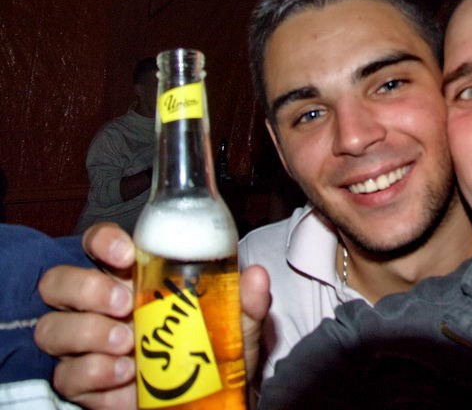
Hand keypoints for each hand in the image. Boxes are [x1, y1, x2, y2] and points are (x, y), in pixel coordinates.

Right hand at [35, 223, 269, 409]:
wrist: (210, 398)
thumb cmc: (215, 347)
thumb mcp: (238, 322)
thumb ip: (247, 300)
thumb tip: (255, 275)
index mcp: (133, 276)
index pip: (98, 244)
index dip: (102, 242)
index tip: (125, 253)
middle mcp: (101, 305)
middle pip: (58, 282)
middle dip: (85, 288)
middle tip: (124, 304)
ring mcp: (87, 344)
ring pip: (52, 329)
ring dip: (87, 334)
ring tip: (128, 346)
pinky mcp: (84, 383)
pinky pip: (67, 376)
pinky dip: (94, 375)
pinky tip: (125, 378)